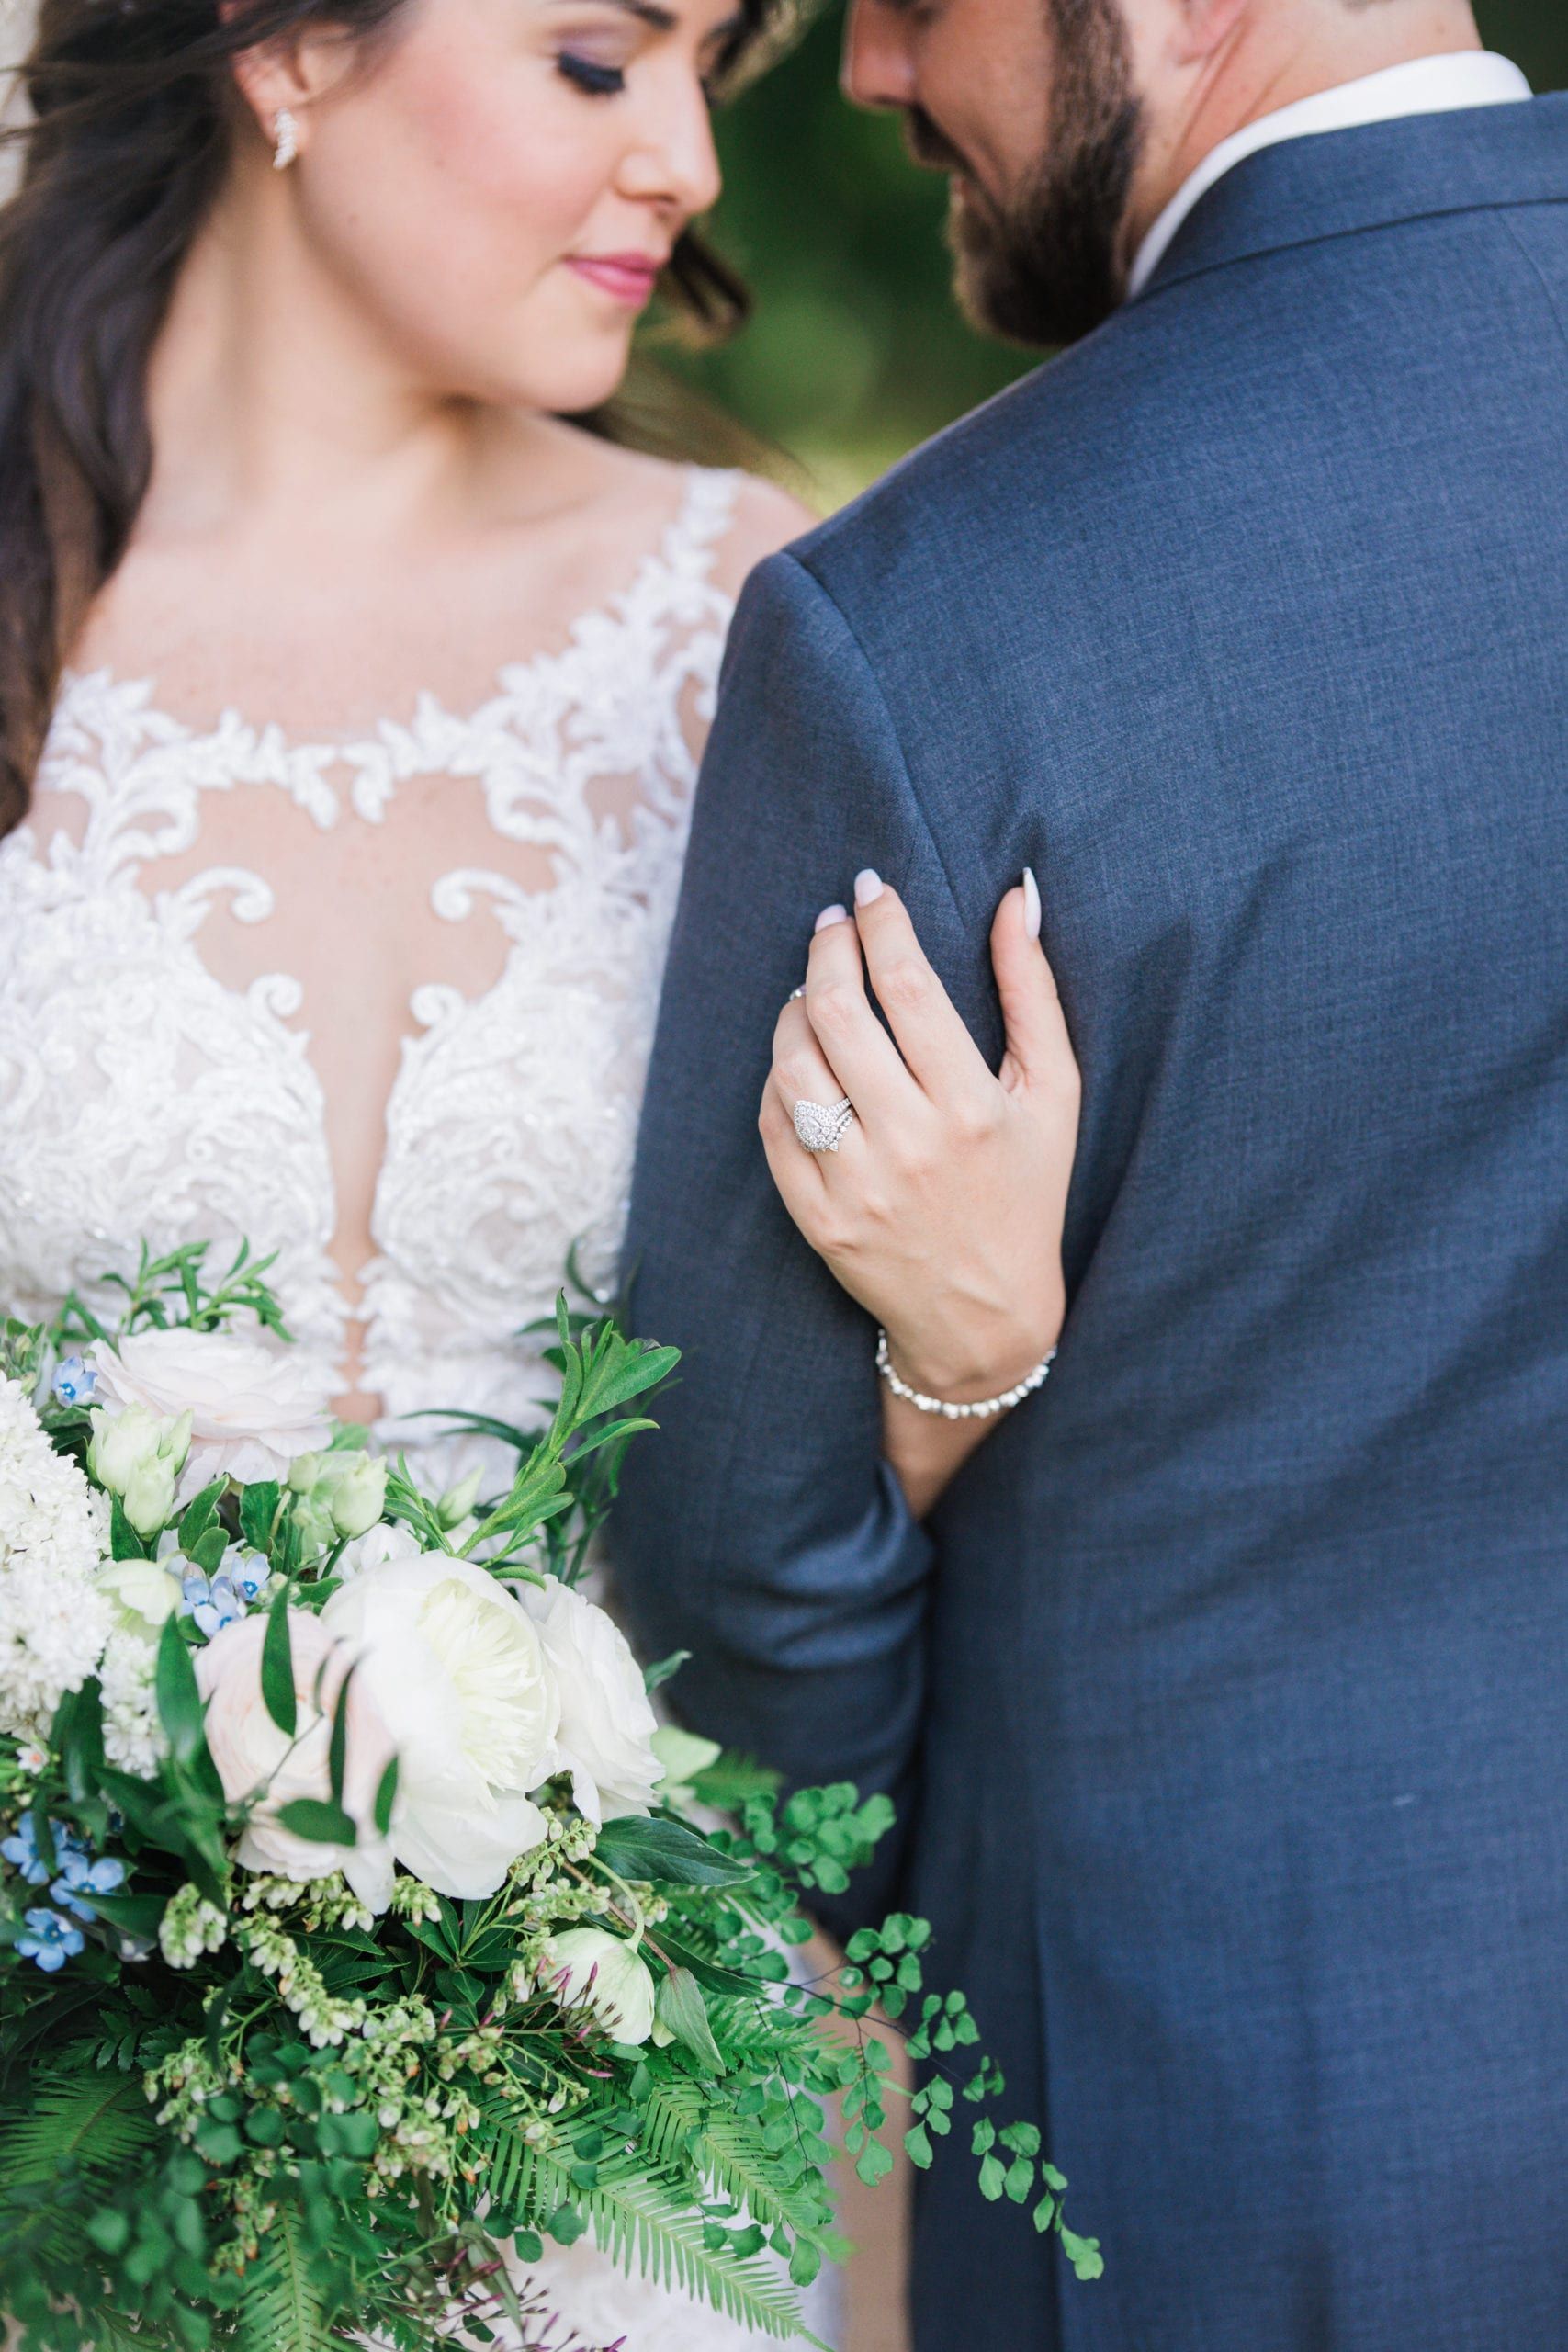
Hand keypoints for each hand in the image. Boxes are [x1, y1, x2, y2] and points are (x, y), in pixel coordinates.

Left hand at [760, 867, 1079, 1406]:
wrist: (982, 1315)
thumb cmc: (1026, 1190)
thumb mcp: (1053, 1094)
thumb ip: (1033, 992)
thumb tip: (1018, 895)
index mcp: (971, 1107)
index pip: (908, 986)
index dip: (880, 923)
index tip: (870, 888)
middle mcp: (909, 1144)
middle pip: (839, 1014)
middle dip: (827, 948)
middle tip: (831, 923)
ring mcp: (855, 1184)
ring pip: (794, 1064)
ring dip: (793, 1008)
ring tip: (813, 988)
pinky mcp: (816, 1217)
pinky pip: (774, 1123)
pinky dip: (779, 1076)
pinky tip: (801, 1056)